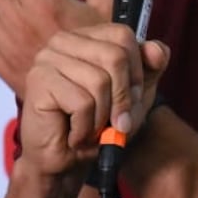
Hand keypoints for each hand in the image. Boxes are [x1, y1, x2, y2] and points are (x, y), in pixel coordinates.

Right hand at [19, 24, 170, 179]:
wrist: (66, 162)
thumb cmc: (98, 125)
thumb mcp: (135, 94)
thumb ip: (151, 69)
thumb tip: (158, 51)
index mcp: (85, 37)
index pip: (122, 35)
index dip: (136, 70)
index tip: (133, 97)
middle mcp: (63, 41)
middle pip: (115, 57)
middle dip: (123, 97)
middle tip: (115, 121)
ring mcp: (47, 59)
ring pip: (99, 82)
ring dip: (102, 117)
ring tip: (91, 129)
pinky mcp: (39, 82)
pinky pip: (82, 103)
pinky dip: (86, 128)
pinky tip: (74, 135)